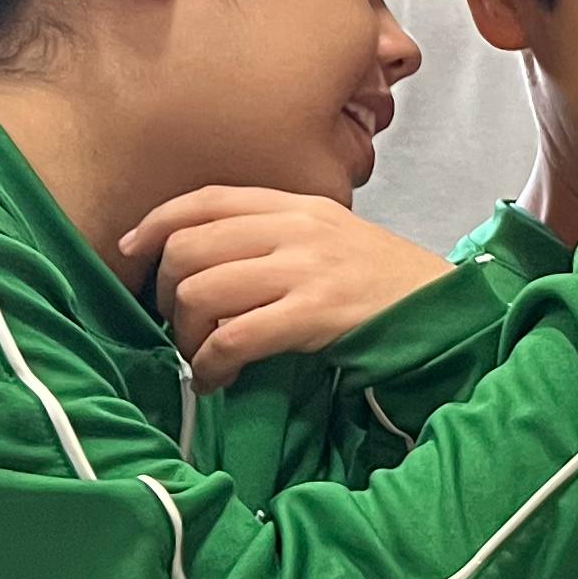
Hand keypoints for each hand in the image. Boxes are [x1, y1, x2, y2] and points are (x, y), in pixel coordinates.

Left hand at [118, 187, 452, 388]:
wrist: (446, 311)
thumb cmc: (384, 284)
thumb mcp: (332, 236)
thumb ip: (276, 236)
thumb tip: (204, 262)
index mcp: (297, 204)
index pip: (206, 199)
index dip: (156, 224)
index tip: (131, 254)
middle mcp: (296, 228)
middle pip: (189, 248)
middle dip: (165, 293)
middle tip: (176, 324)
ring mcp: (305, 269)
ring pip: (201, 292)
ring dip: (185, 335)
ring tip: (198, 357)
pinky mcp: (314, 314)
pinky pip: (234, 336)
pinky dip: (210, 363)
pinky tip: (216, 379)